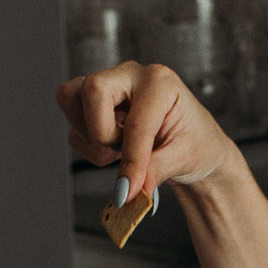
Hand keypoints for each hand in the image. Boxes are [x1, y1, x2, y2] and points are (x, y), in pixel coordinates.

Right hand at [55, 62, 236, 213]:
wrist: (194, 146)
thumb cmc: (196, 144)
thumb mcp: (185, 159)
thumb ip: (156, 170)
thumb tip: (128, 189)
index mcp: (160, 82)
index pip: (135, 120)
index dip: (131, 159)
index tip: (129, 191)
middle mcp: (130, 76)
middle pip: (92, 90)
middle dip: (102, 133)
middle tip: (122, 153)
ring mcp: (109, 86)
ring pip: (70, 98)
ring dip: (90, 136)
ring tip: (118, 150)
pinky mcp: (93, 103)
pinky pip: (73, 123)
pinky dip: (87, 144)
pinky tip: (113, 149)